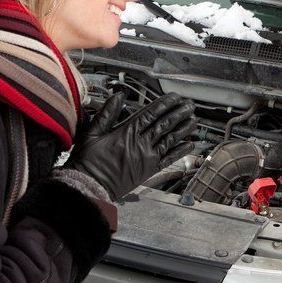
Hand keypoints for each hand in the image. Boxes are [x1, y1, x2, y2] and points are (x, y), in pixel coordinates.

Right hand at [67, 91, 196, 199]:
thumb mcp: (92, 133)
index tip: (175, 97)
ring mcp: (147, 158)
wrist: (89, 187)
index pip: (151, 114)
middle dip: (179, 113)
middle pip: (164, 125)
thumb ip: (107, 113)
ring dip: (183, 129)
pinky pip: (168, 159)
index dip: (166, 104)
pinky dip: (180, 151)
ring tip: (194, 120)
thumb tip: (118, 95)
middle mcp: (140, 144)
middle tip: (190, 105)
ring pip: (170, 140)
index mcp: (127, 132)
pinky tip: (189, 145)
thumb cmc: (88, 162)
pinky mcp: (149, 171)